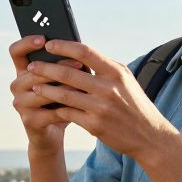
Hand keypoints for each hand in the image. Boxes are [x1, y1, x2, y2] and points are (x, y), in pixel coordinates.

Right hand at [8, 34, 86, 155]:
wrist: (53, 132)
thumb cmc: (60, 101)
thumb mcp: (61, 80)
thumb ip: (64, 65)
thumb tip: (80, 50)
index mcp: (22, 71)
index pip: (16, 51)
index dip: (26, 43)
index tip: (43, 39)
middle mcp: (17, 85)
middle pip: (34, 70)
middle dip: (59, 66)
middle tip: (80, 64)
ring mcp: (20, 103)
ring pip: (43, 91)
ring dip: (66, 88)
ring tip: (84, 85)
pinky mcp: (29, 120)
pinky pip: (51, 111)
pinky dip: (68, 108)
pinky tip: (82, 106)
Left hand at [25, 39, 177, 161]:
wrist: (149, 136)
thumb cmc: (134, 104)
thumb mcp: (125, 80)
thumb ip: (104, 67)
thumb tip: (78, 53)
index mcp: (115, 72)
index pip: (84, 52)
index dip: (63, 46)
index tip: (49, 45)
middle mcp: (108, 88)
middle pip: (68, 73)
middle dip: (46, 68)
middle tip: (32, 65)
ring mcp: (101, 107)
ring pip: (64, 94)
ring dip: (45, 89)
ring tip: (35, 86)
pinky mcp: (94, 125)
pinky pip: (68, 113)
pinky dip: (56, 108)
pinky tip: (47, 105)